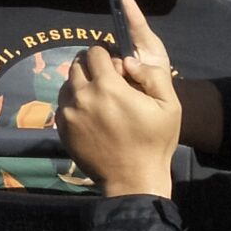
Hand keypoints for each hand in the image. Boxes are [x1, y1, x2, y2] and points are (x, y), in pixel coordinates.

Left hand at [56, 7, 180, 199]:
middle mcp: (82, 95)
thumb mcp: (169, 106)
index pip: (95, 52)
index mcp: (107, 86)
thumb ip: (153, 75)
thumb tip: (130, 60)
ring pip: (67, 83)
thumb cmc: (155, 142)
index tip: (115, 65)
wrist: (132, 178)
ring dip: (81, 83)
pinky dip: (74, 102)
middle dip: (91, 66)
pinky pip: (63, 103)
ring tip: (98, 97)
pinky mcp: (61, 127)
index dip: (106, 54)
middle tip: (107, 79)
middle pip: (77, 64)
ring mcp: (68, 112)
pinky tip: (90, 114)